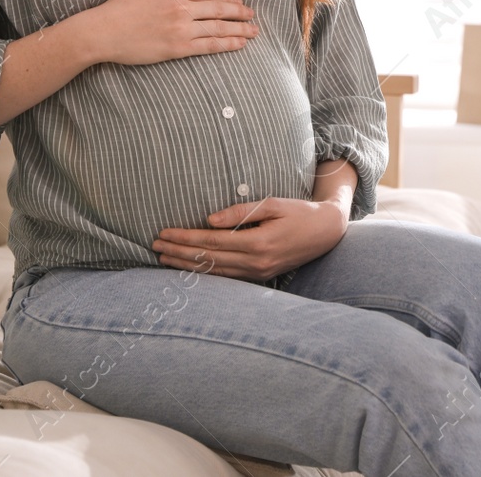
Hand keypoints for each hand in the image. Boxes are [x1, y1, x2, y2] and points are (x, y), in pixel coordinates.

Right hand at [78, 0, 257, 65]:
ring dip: (240, 29)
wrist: (104, 31)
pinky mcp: (178, 48)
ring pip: (219, 28)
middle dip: (241, 13)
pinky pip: (209, 45)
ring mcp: (181, 28)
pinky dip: (227, 44)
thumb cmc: (124, 5)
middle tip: (253, 16)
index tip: (241, 3)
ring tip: (254, 31)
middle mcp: (182, 7)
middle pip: (220, 9)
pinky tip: (240, 44)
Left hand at [153, 196, 348, 281]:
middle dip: (178, 252)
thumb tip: (208, 221)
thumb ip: (240, 212)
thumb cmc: (300, 212)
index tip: (164, 233)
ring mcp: (257, 273)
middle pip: (207, 259)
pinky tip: (190, 268)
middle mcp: (255, 262)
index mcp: (257, 243)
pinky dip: (204, 273)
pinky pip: (226, 277)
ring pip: (214, 272)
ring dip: (187, 265)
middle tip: (155, 246)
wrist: (326, 233)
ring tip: (164, 258)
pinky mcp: (260, 276)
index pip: (210, 241)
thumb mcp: (273, 203)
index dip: (184, 238)